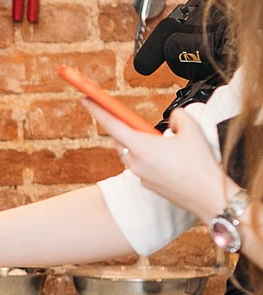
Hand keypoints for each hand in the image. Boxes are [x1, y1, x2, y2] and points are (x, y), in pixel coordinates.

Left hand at [83, 101, 228, 220]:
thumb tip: (173, 118)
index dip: (96, 109)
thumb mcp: (192, 129)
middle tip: (141, 123)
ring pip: (133, 153)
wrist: (208, 196)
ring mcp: (139, 174)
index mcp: (141, 146)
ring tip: (168, 145)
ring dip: (143, 145)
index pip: (112, 123)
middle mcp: (135, 161)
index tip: (85, 98)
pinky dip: (151, 159)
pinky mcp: (146, 184)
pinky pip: (142, 166)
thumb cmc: (200, 165)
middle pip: (123, 138)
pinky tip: (171, 161)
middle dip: (130, 129)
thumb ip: (178, 116)